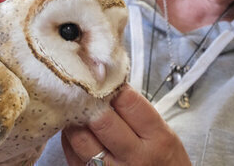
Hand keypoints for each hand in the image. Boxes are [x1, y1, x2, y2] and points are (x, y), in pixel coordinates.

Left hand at [62, 85, 190, 165]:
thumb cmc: (164, 161)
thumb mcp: (162, 133)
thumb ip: (137, 112)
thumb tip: (106, 86)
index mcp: (157, 138)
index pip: (127, 102)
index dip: (110, 85)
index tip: (101, 76)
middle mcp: (135, 157)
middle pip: (101, 120)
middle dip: (88, 101)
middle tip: (81, 89)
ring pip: (81, 139)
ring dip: (74, 120)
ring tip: (74, 108)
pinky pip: (73, 156)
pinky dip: (69, 140)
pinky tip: (75, 131)